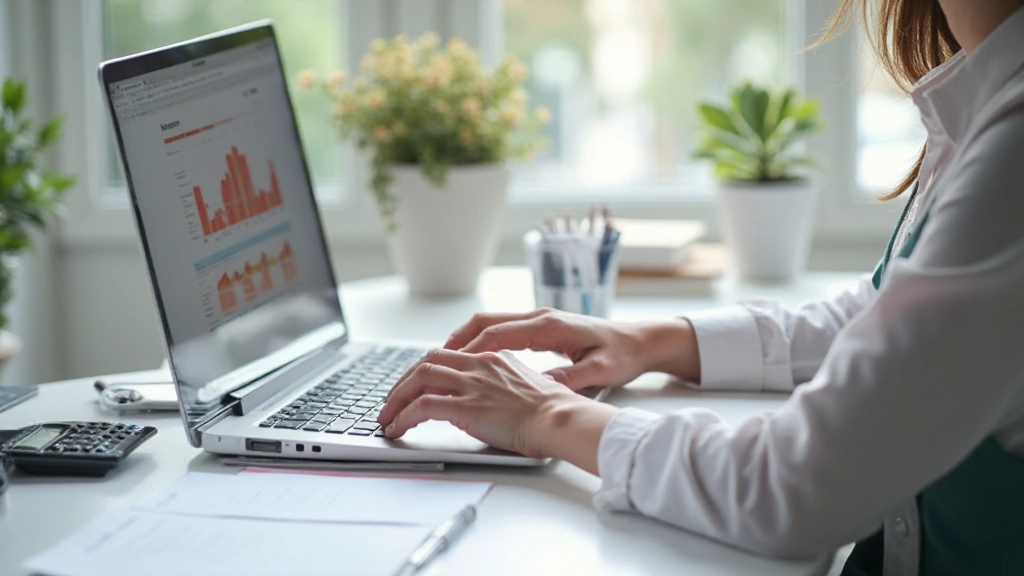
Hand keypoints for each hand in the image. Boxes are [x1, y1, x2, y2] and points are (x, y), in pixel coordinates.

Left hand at [377, 348, 615, 462]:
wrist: (560, 418)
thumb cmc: (553, 409)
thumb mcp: (525, 386)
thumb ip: (503, 384)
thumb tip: (489, 397)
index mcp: (492, 358)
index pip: (447, 356)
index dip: (425, 370)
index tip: (414, 384)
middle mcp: (478, 365)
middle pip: (427, 362)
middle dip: (403, 382)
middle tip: (391, 401)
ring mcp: (471, 384)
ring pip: (418, 380)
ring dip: (396, 399)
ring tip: (387, 417)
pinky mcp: (466, 406)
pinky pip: (422, 407)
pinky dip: (403, 416)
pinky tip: (397, 428)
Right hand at [444, 308, 700, 390]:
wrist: (643, 340)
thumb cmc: (624, 354)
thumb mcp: (600, 372)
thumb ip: (570, 378)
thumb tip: (542, 388)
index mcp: (551, 326)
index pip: (499, 332)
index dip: (471, 349)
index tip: (448, 364)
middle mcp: (541, 317)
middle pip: (486, 322)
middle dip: (456, 340)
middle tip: (430, 361)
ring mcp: (541, 320)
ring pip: (491, 323)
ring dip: (466, 339)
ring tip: (442, 360)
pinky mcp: (543, 327)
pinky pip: (503, 330)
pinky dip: (482, 341)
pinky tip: (472, 359)